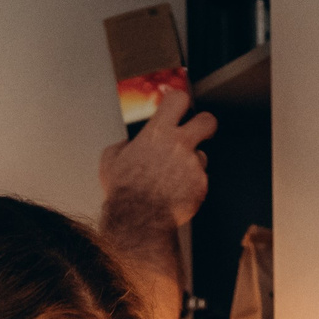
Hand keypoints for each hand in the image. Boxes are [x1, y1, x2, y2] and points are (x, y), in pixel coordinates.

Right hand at [99, 87, 215, 229]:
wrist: (138, 220)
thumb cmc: (123, 192)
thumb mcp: (111, 161)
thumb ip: (123, 146)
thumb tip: (127, 146)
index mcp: (157, 133)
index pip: (178, 99)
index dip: (179, 101)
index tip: (178, 108)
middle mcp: (179, 144)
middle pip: (208, 121)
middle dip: (205, 125)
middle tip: (198, 132)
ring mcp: (192, 165)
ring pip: (202, 156)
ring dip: (191, 165)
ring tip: (172, 179)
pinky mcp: (201, 185)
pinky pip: (200, 181)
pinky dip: (190, 187)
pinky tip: (175, 195)